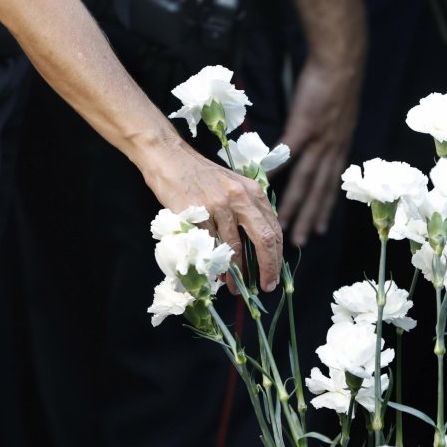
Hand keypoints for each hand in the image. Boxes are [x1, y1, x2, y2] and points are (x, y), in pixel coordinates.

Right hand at [141, 139, 283, 292]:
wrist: (170, 158)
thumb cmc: (200, 175)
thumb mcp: (232, 186)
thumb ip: (248, 210)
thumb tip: (259, 246)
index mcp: (252, 191)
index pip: (274, 229)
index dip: (276, 256)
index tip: (274, 275)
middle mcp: (240, 197)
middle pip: (264, 238)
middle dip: (268, 267)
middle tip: (266, 286)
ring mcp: (218, 205)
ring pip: (234, 247)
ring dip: (236, 273)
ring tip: (234, 287)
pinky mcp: (197, 213)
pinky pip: (209, 245)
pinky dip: (213, 263)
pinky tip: (215, 274)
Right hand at [276, 57, 361, 246]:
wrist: (341, 61)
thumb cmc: (337, 82)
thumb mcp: (339, 115)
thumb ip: (327, 134)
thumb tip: (315, 145)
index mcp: (340, 147)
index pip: (331, 185)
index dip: (325, 209)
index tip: (319, 231)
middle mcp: (332, 150)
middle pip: (319, 191)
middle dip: (310, 218)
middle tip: (299, 242)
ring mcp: (318, 139)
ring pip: (306, 180)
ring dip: (294, 205)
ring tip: (283, 224)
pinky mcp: (304, 125)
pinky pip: (288, 153)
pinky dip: (277, 170)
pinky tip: (265, 185)